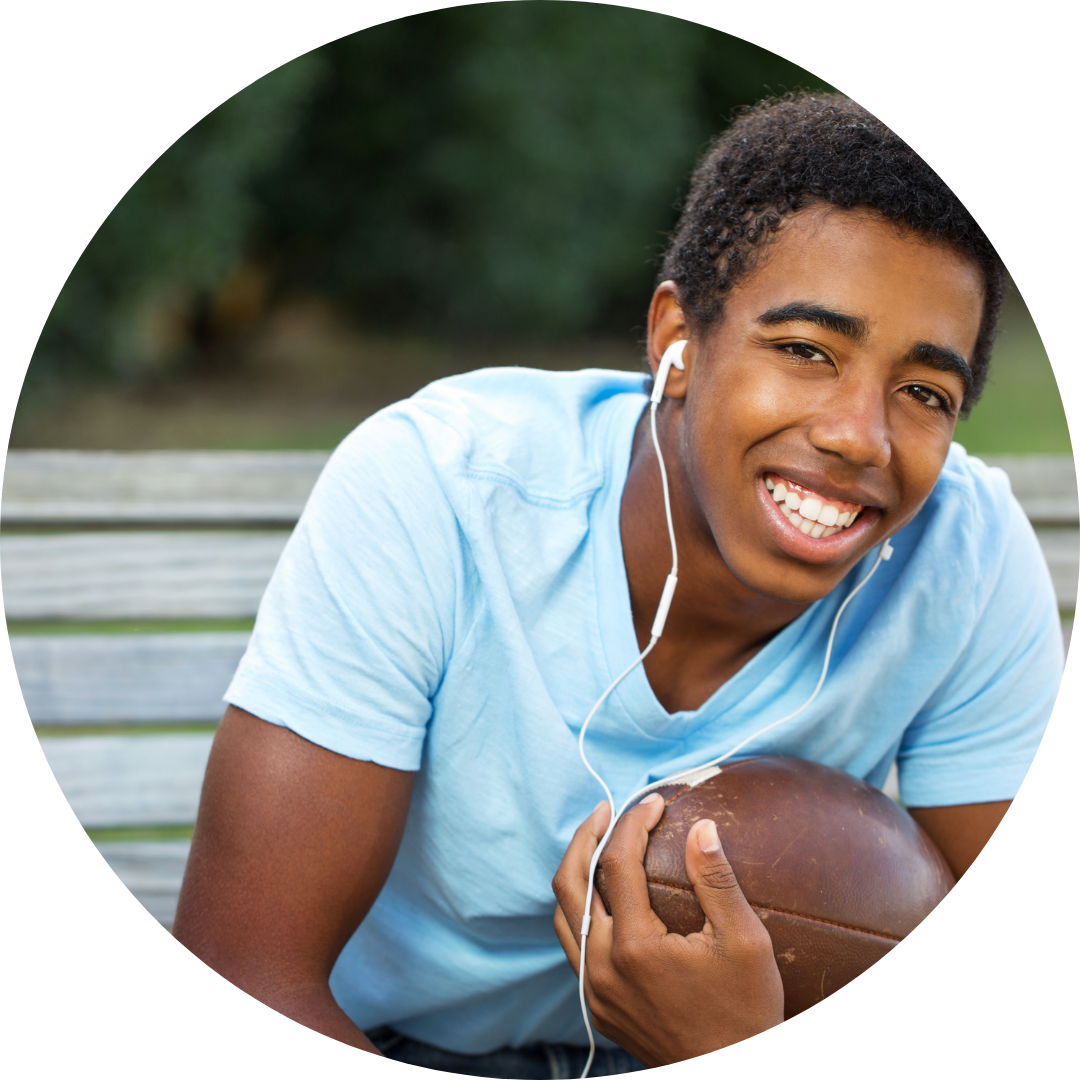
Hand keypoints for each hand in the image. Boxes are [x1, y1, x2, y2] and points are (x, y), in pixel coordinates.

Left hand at [552, 793, 783, 1066]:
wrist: (734, 1073)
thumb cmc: (746, 1010)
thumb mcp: (746, 942)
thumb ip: (717, 880)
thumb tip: (702, 827)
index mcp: (636, 948)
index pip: (616, 863)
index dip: (633, 823)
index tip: (654, 802)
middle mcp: (603, 968)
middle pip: (571, 881)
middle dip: (587, 836)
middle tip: (607, 809)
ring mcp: (594, 990)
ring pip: (564, 913)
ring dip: (577, 870)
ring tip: (600, 843)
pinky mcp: (597, 1006)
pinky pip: (572, 944)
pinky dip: (580, 908)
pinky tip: (603, 895)